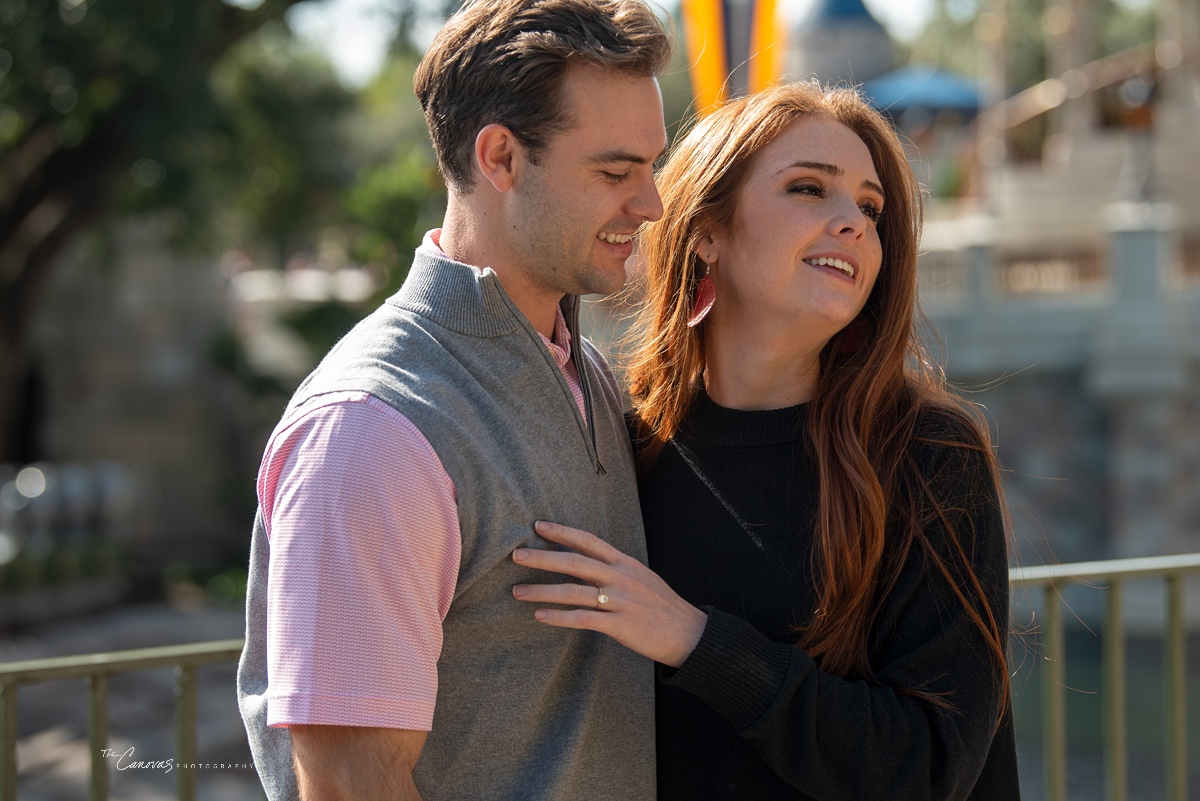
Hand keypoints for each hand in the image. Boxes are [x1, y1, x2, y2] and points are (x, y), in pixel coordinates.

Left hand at [512, 520, 706, 667]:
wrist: (689, 633)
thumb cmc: (663, 606)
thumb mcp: (642, 578)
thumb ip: (616, 570)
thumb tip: (590, 564)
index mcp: (625, 563)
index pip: (588, 541)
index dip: (562, 532)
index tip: (538, 526)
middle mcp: (620, 577)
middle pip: (574, 562)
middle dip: (542, 557)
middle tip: (516, 555)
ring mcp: (620, 601)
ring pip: (572, 591)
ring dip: (541, 590)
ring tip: (518, 591)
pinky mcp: (620, 625)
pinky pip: (583, 619)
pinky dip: (558, 617)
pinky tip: (540, 616)